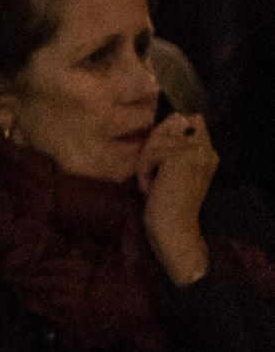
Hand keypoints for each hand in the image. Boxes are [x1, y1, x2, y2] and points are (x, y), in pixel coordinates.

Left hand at [137, 112, 215, 286]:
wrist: (174, 230)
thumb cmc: (167, 207)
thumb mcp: (171, 174)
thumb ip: (171, 150)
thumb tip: (170, 120)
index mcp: (208, 154)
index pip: (190, 120)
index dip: (168, 129)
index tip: (157, 155)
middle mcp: (206, 150)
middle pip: (171, 125)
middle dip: (152, 147)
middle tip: (149, 176)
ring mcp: (195, 152)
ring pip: (158, 139)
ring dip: (146, 163)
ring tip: (150, 185)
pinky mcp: (180, 157)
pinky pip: (150, 153)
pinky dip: (143, 171)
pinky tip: (150, 189)